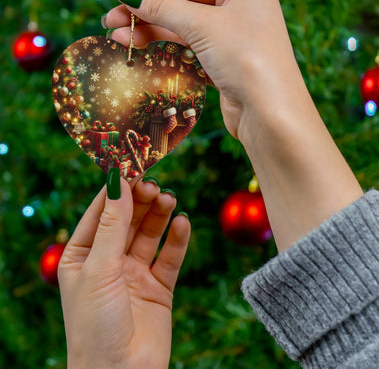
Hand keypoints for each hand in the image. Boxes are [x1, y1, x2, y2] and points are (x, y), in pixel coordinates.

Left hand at [58, 174, 189, 368]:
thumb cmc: (95, 325)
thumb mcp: (99, 268)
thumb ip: (112, 225)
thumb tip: (118, 181)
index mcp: (83, 256)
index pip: (101, 212)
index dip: (117, 189)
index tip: (133, 166)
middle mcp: (109, 261)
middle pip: (128, 220)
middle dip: (141, 201)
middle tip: (154, 185)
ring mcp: (135, 273)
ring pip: (150, 234)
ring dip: (159, 215)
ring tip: (169, 200)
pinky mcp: (159, 286)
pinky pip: (170, 256)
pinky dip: (177, 239)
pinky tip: (182, 223)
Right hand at [104, 0, 362, 251]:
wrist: (269, 114)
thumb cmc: (246, 59)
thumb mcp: (202, 25)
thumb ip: (163, 8)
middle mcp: (240, 10)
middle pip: (183, 6)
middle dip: (146, 14)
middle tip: (111, 21)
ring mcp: (232, 40)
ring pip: (184, 31)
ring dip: (152, 34)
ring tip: (118, 38)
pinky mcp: (225, 65)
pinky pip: (190, 52)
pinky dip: (167, 51)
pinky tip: (142, 51)